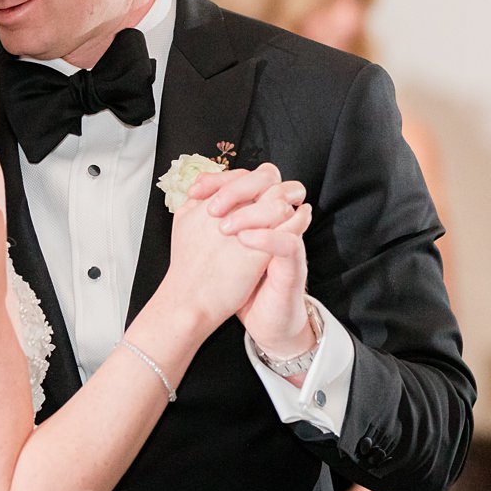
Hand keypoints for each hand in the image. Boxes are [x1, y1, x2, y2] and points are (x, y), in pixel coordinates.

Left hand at [191, 163, 313, 354]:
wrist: (258, 315)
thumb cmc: (235, 280)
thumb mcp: (220, 244)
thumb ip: (214, 217)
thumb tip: (196, 192)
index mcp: (258, 209)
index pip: (248, 175)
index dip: (221, 178)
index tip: (196, 192)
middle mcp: (277, 217)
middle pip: (268, 179)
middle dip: (238, 188)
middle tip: (214, 209)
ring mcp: (289, 236)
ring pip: (280, 205)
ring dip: (251, 211)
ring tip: (225, 229)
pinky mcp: (295, 261)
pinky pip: (287, 241)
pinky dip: (267, 237)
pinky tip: (244, 241)